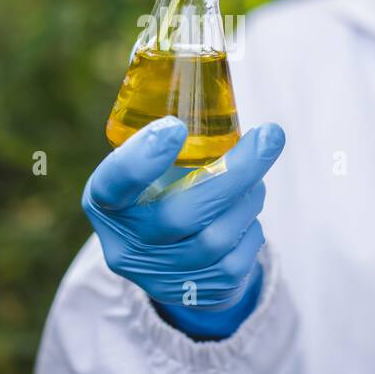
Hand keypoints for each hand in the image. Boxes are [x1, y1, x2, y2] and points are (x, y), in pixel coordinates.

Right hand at [82, 116, 285, 338]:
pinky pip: (238, 258)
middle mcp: (126, 245)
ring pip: (217, 237)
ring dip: (249, 197)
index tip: (176, 127)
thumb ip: (166, 137)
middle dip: (235, 172)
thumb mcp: (143, 166)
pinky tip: (246, 212)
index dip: (140, 160)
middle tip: (269, 136)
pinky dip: (251, 225)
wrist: (164, 258)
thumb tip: (214, 81)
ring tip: (256, 174)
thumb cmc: (157, 190)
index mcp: (105, 203)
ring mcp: (160, 276)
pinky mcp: (197, 293)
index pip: (113, 185)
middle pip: (182, 214)